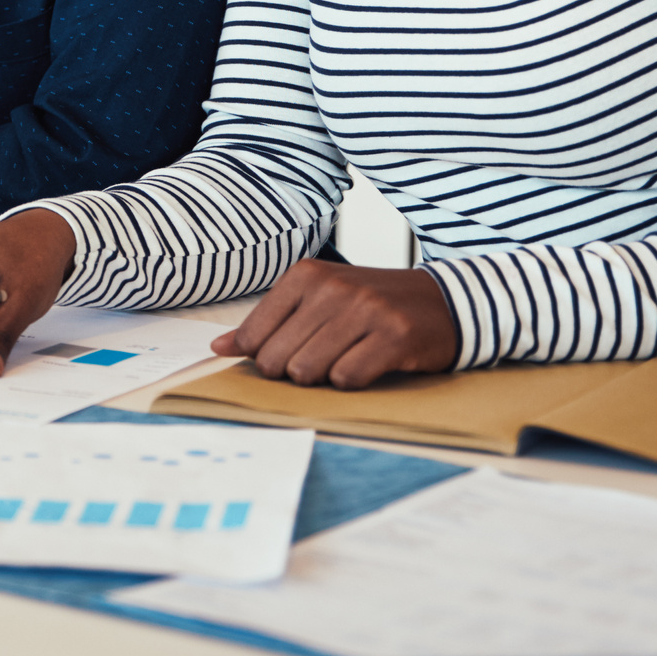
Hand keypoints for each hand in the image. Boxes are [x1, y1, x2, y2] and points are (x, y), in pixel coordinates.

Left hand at [209, 260, 456, 388]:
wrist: (439, 302)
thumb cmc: (368, 305)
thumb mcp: (315, 301)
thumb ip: (267, 324)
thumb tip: (217, 348)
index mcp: (304, 275)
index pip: (254, 336)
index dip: (267, 356)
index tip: (292, 350)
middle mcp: (331, 287)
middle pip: (277, 360)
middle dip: (294, 371)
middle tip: (324, 357)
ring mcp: (365, 310)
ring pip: (308, 371)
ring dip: (324, 377)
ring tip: (346, 358)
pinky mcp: (394, 336)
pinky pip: (347, 379)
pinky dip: (353, 381)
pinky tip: (368, 363)